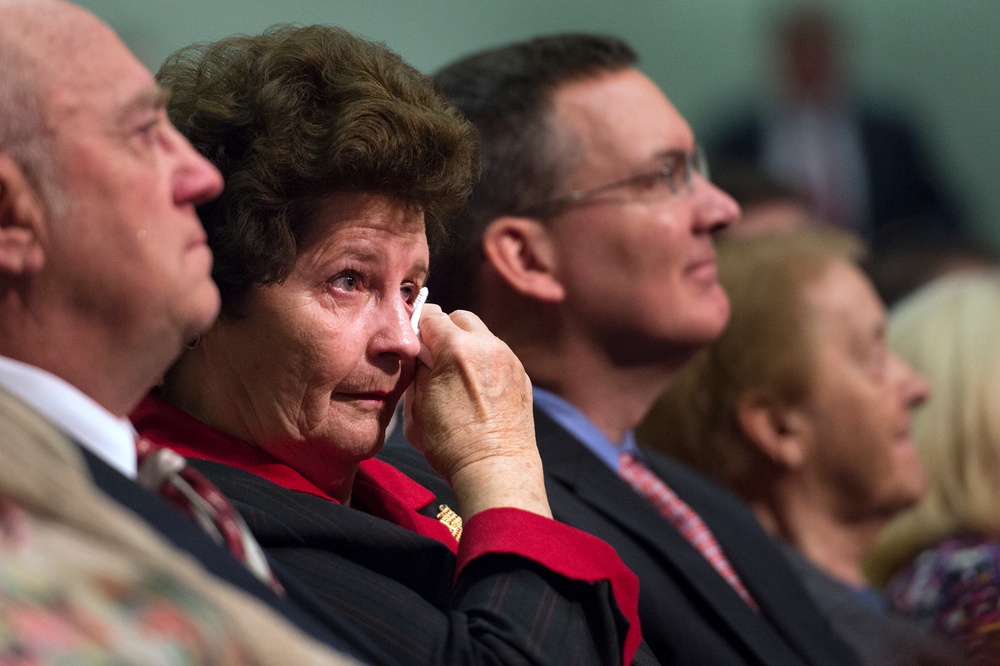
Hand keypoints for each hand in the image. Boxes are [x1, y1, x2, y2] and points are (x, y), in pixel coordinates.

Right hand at [403, 304, 550, 518]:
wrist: (495, 468)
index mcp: (456, 349)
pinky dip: (485, 363)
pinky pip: (498, 356)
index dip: (418, 326)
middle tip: (435, 355)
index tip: (414, 341)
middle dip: (445, 330)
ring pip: (482, 336)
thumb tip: (421, 356)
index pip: (431, 315)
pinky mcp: (522, 375)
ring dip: (467, 346)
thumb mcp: (417, 406)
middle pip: (460, 318)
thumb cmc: (451, 443)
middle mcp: (487, 346)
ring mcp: (509, 359)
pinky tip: (478, 389)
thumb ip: (418, 371)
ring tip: (458, 375)